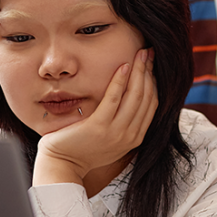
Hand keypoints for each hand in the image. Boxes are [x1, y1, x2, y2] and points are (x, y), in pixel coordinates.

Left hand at [33, 48, 157, 191]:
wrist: (62, 164)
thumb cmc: (83, 148)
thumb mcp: (110, 137)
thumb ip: (123, 122)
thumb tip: (130, 96)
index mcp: (135, 138)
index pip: (152, 104)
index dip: (153, 81)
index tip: (151, 64)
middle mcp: (130, 135)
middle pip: (146, 97)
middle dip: (149, 72)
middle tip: (148, 52)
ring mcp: (116, 132)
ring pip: (135, 96)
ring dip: (139, 71)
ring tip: (139, 53)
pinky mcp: (99, 127)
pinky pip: (114, 99)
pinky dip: (120, 81)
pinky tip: (123, 66)